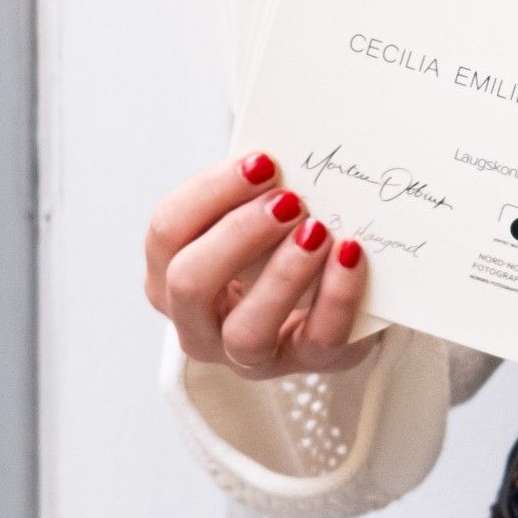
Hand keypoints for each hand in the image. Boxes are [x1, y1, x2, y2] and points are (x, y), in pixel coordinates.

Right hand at [144, 152, 378, 377]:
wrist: (331, 303)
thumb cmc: (276, 249)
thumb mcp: (251, 220)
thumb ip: (251, 190)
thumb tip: (273, 153)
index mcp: (170, 275)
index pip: (167, 232)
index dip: (209, 193)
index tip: (261, 162)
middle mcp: (198, 323)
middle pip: (189, 283)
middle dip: (239, 233)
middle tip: (288, 199)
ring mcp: (248, 355)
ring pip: (246, 331)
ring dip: (283, 275)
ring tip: (317, 230)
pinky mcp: (304, 364)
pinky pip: (317, 340)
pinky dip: (337, 295)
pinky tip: (351, 255)